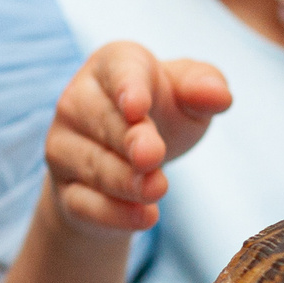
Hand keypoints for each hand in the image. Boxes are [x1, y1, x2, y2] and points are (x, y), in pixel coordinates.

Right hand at [44, 41, 230, 234]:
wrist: (129, 158)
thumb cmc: (163, 111)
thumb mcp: (188, 95)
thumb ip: (204, 88)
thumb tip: (220, 96)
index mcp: (112, 65)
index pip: (118, 71)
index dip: (128, 88)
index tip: (138, 108)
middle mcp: (77, 100)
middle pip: (103, 121)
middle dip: (129, 140)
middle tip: (153, 156)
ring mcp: (63, 146)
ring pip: (94, 165)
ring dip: (125, 180)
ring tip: (157, 189)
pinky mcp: (64, 189)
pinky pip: (84, 203)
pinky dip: (114, 213)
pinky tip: (144, 217)